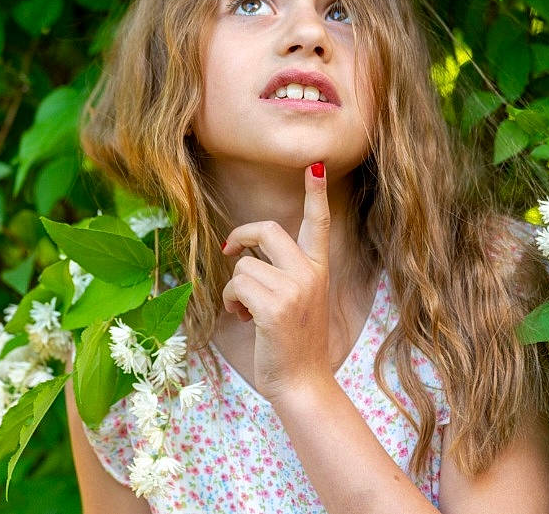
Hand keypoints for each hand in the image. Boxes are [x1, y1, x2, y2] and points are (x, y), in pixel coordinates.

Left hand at [220, 162, 330, 401]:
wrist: (303, 382)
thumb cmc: (294, 343)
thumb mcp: (299, 301)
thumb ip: (284, 273)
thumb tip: (244, 252)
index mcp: (318, 270)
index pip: (318, 224)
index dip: (316, 193)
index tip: (316, 165)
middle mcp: (309, 273)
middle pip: (266, 229)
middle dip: (240, 235)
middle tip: (229, 248)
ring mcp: (294, 289)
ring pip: (243, 264)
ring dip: (234, 288)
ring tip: (247, 310)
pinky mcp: (274, 306)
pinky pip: (235, 285)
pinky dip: (231, 302)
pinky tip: (244, 319)